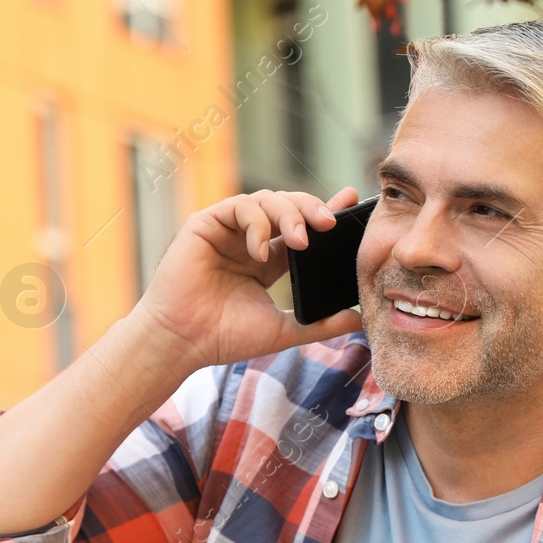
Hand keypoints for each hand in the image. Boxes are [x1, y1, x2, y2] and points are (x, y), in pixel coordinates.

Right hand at [131, 187, 366, 371]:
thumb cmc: (223, 338)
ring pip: (266, 199)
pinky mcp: (205, 225)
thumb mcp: (282, 330)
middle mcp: (248, 241)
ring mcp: (227, 231)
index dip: (325, 211)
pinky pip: (239, 206)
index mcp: (267, 261)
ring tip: (300, 240)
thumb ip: (319, 324)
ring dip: (288, 214)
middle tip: (330, 223)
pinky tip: (260, 251)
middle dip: (311, 208)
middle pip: (287, 206)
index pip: (302, 228)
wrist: (183, 343)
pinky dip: (256, 223)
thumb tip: (358, 320)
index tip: (350, 201)